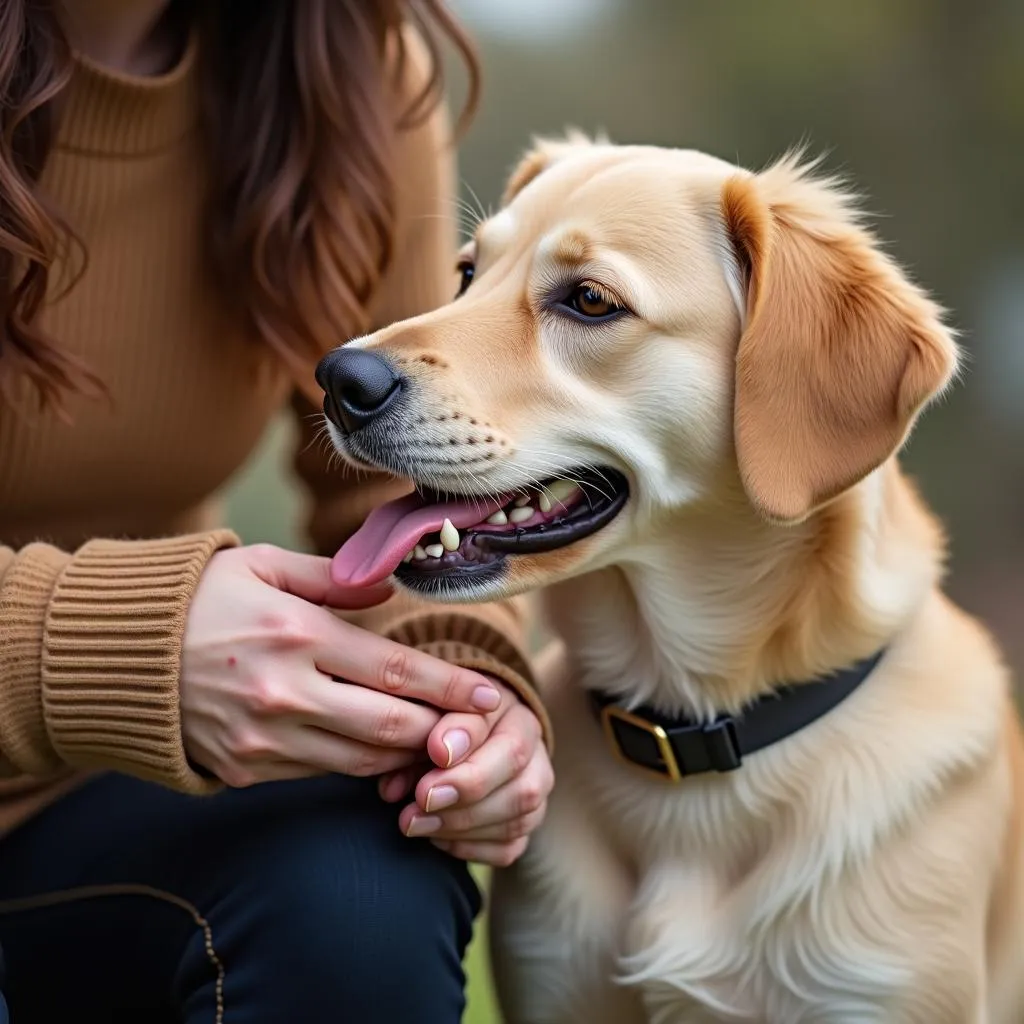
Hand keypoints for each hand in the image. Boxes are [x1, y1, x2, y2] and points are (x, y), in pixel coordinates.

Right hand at [180, 544, 501, 787]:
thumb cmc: (201, 598)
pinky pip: (320, 775)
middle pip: (390, 727)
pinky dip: (358, 767)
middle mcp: (284, 694)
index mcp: (296, 635)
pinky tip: (381, 753)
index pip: (396, 670)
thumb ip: (333, 578)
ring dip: (407, 756)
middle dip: (443, 731)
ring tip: (439, 742)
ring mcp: (263, 739)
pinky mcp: (246, 769)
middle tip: (478, 728)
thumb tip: (388, 587)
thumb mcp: (263, 566)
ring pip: (361, 762)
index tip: (492, 695)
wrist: (118, 656)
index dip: (452, 687)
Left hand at [380, 680, 553, 866]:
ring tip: (415, 821)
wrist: (450, 738)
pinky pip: (506, 849)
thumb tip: (430, 759)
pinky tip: (436, 835)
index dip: (473, 754)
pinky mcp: (522, 826)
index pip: (512, 743)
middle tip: (422, 799)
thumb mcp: (438, 709)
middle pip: (522, 789)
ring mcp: (534, 794)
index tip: (435, 754)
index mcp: (519, 719)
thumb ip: (436, 730)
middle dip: (467, 796)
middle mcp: (536, 757)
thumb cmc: (442, 719)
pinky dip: (468, 847)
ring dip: (460, 826)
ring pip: (517, 822)